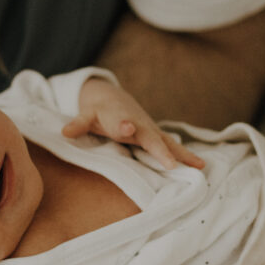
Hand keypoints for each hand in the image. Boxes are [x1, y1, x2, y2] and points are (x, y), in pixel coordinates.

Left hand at [64, 75, 203, 171]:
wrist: (113, 98)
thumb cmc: (98, 110)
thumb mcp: (86, 115)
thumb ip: (77, 124)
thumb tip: (64, 132)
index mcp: (119, 117)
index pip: (120, 122)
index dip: (122, 125)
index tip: (126, 128)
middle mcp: (139, 124)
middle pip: (150, 137)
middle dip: (160, 150)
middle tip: (171, 164)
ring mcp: (150, 131)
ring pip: (168, 143)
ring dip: (182, 154)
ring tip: (199, 165)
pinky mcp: (157, 137)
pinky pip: (172, 147)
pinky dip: (186, 156)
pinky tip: (201, 166)